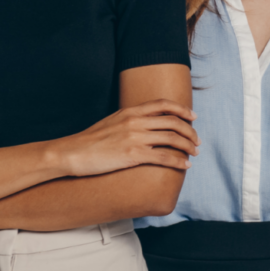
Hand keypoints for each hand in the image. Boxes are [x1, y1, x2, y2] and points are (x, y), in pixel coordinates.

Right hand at [57, 100, 197, 177]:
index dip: (182, 109)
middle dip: (190, 131)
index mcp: (130, 111)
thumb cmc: (90, 141)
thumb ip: (130, 120)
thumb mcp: (112, 122)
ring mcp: (135, 137)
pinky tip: (185, 165)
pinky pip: (164, 157)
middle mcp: (135, 121)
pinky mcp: (133, 155)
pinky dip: (178, 161)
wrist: (72, 152)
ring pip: (172, 138)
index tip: (193, 117)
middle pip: (173, 122)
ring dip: (188, 146)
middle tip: (197, 141)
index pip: (163, 105)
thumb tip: (144, 124)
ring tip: (194, 153)